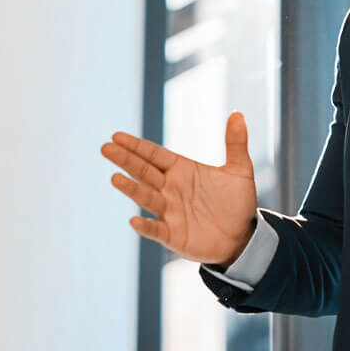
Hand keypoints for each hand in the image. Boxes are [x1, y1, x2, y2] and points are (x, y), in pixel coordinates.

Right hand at [101, 112, 259, 265]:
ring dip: (131, 188)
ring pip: (146, 197)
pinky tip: (134, 221)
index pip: (154, 155)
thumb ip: (235, 143)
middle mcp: (170, 189)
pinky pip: (156, 230)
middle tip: (106, 148)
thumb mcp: (240, 170)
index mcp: (182, 170)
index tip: (117, 136)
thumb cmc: (236, 202)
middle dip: (125, 160)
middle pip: (144, 171)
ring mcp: (170, 212)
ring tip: (115, 177)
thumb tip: (237, 114)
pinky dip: (145, 226)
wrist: (243, 237)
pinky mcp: (173, 235)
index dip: (136, 146)